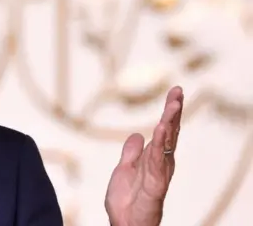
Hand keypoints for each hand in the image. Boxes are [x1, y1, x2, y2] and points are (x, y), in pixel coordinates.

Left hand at [104, 86, 183, 225]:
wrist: (124, 224)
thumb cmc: (127, 201)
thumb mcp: (124, 169)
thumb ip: (131, 153)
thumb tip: (136, 134)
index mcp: (154, 158)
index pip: (164, 130)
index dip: (170, 112)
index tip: (175, 92)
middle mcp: (161, 163)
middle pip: (169, 132)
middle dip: (173, 111)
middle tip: (178, 90)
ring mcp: (159, 172)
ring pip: (167, 142)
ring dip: (170, 121)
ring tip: (174, 103)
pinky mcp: (155, 183)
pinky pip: (158, 159)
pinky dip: (159, 143)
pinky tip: (161, 128)